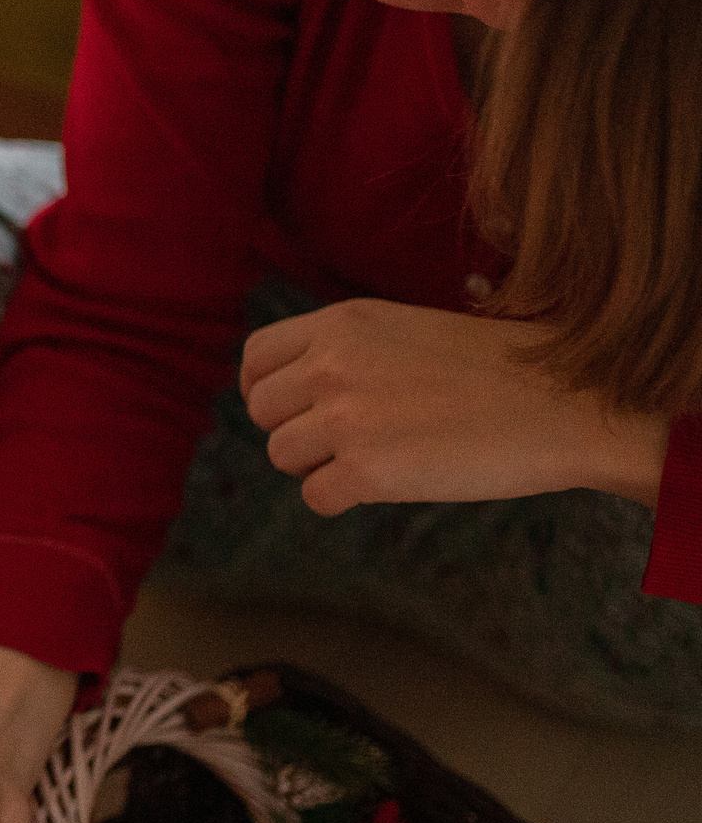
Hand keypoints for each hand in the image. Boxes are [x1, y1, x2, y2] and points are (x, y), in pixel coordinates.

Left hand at [240, 297, 666, 513]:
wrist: (566, 403)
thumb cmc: (495, 369)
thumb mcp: (405, 330)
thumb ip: (344, 349)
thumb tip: (291, 387)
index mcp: (341, 324)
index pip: (256, 358)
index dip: (266, 389)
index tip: (291, 409)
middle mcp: (331, 365)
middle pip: (262, 412)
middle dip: (295, 429)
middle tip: (348, 438)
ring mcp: (345, 419)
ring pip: (281, 455)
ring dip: (318, 465)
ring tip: (377, 456)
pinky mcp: (366, 472)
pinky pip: (315, 496)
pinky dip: (342, 498)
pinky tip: (387, 484)